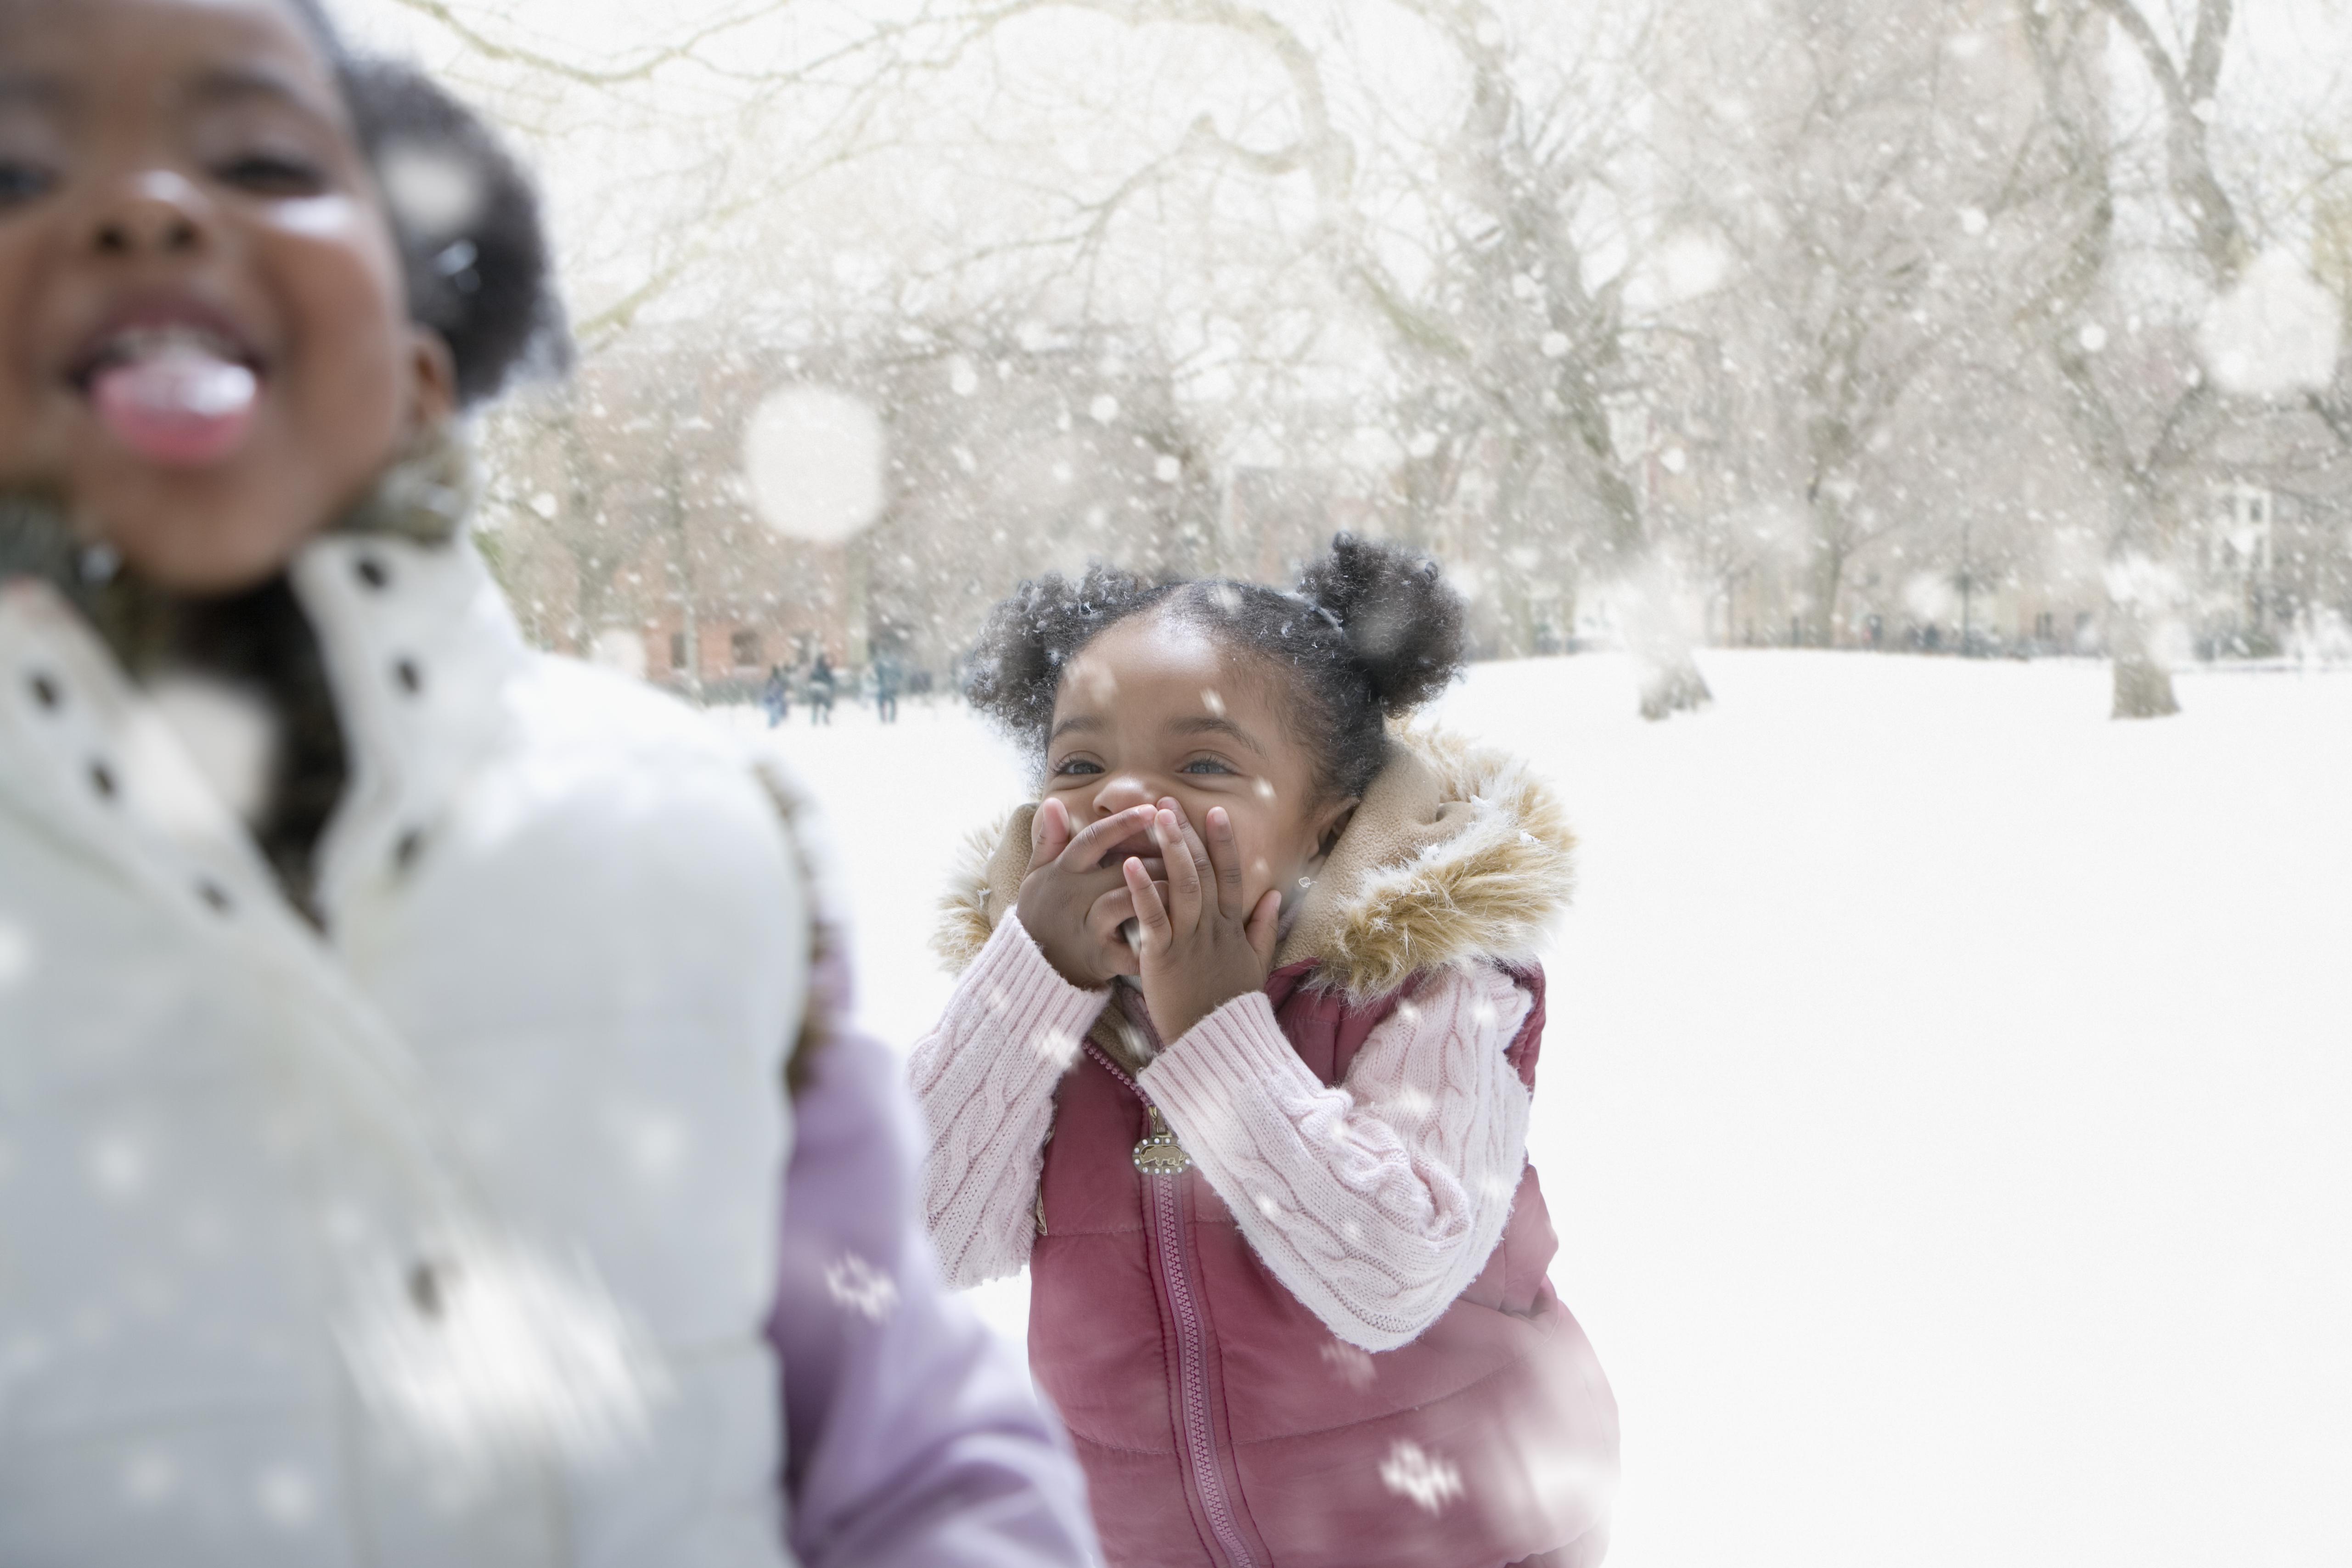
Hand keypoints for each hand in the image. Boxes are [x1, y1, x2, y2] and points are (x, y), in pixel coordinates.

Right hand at [1015, 798, 1166, 987]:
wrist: (1033, 966)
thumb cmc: (1042, 913)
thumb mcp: (1037, 875)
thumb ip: (1049, 839)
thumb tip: (1055, 801)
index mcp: (1063, 872)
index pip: (1093, 840)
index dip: (1122, 824)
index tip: (1151, 809)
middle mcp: (1075, 898)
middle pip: (1119, 869)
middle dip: (1155, 856)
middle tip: (1186, 845)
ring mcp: (1089, 928)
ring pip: (1126, 903)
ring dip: (1156, 890)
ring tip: (1183, 881)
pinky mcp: (1102, 958)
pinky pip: (1133, 948)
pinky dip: (1155, 940)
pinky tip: (1180, 928)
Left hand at [1121, 803, 1283, 1043]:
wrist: (1214, 1045)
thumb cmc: (1229, 1006)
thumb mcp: (1254, 966)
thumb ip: (1262, 928)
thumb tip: (1273, 894)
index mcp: (1233, 929)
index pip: (1233, 877)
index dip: (1225, 844)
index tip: (1215, 813)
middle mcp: (1214, 928)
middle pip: (1205, 872)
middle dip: (1188, 836)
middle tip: (1170, 803)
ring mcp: (1190, 941)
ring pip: (1183, 885)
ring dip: (1170, 850)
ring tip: (1155, 819)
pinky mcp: (1163, 957)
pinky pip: (1153, 917)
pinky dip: (1142, 889)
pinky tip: (1127, 865)